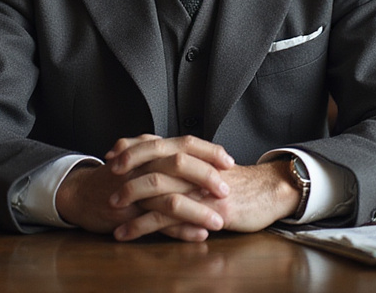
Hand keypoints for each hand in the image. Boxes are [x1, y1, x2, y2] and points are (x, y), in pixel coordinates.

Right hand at [57, 134, 234, 241]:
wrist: (80, 193)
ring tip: (218, 221)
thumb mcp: (139, 156)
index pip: (184, 143)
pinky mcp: (127, 214)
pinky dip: (180, 230)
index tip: (229, 162)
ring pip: (170, 197)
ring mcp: (134, 189)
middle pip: (179, 165)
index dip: (208, 151)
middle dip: (206, 177)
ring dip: (198, 210)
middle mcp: (142, 165)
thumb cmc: (115, 176)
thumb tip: (198, 151)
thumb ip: (164, 152)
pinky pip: (157, 223)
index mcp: (150, 150)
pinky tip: (197, 235)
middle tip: (225, 191)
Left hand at [109, 140, 298, 240]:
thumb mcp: (210, 167)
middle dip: (127, 166)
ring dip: (130, 197)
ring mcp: (199, 187)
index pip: (157, 143)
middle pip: (154, 159)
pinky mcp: (204, 210)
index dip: (132, 147)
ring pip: (157, 187)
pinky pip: (168, 217)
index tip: (110, 153)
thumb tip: (161, 159)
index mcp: (193, 154)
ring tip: (110, 208)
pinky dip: (143, 225)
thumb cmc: (238, 183)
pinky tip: (126, 233)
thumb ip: (188, 162)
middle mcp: (194, 166)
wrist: (269, 193)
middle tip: (105, 176)